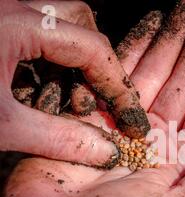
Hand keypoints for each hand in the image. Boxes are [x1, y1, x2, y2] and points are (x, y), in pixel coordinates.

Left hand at [0, 0, 148, 166]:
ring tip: (59, 107)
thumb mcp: (1, 126)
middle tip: (91, 103)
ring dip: (69, 69)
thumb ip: (57, 139)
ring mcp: (0, 18)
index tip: (130, 116)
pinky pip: (32, 39)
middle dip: (95, 66)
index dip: (117, 85)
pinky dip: (45, 68)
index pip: (91, 47)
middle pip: (79, 24)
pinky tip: (34, 99)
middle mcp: (11, 10)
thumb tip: (106, 152)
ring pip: (57, 30)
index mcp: (14, 23)